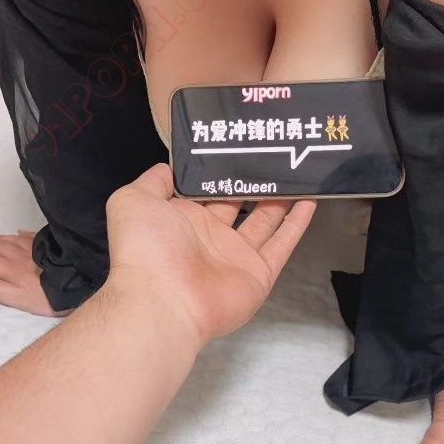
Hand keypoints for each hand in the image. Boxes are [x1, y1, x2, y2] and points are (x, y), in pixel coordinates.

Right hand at [0, 231, 66, 316]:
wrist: (80, 281)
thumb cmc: (51, 296)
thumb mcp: (23, 302)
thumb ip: (2, 292)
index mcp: (12, 270)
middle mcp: (21, 256)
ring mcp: (36, 248)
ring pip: (12, 240)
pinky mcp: (50, 245)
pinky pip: (31, 236)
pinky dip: (21, 234)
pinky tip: (18, 232)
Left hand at [104, 164, 315, 345]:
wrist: (162, 298)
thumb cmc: (145, 247)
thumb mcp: (133, 200)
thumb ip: (154, 180)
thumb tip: (171, 166)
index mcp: (182, 219)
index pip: (206, 190)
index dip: (220, 169)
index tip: (237, 144)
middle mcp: (210, 236)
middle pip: (239, 203)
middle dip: (253, 181)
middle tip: (273, 153)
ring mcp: (236, 256)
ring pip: (264, 221)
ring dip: (279, 199)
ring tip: (296, 171)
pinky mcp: (258, 274)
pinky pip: (281, 246)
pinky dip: (296, 225)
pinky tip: (310, 201)